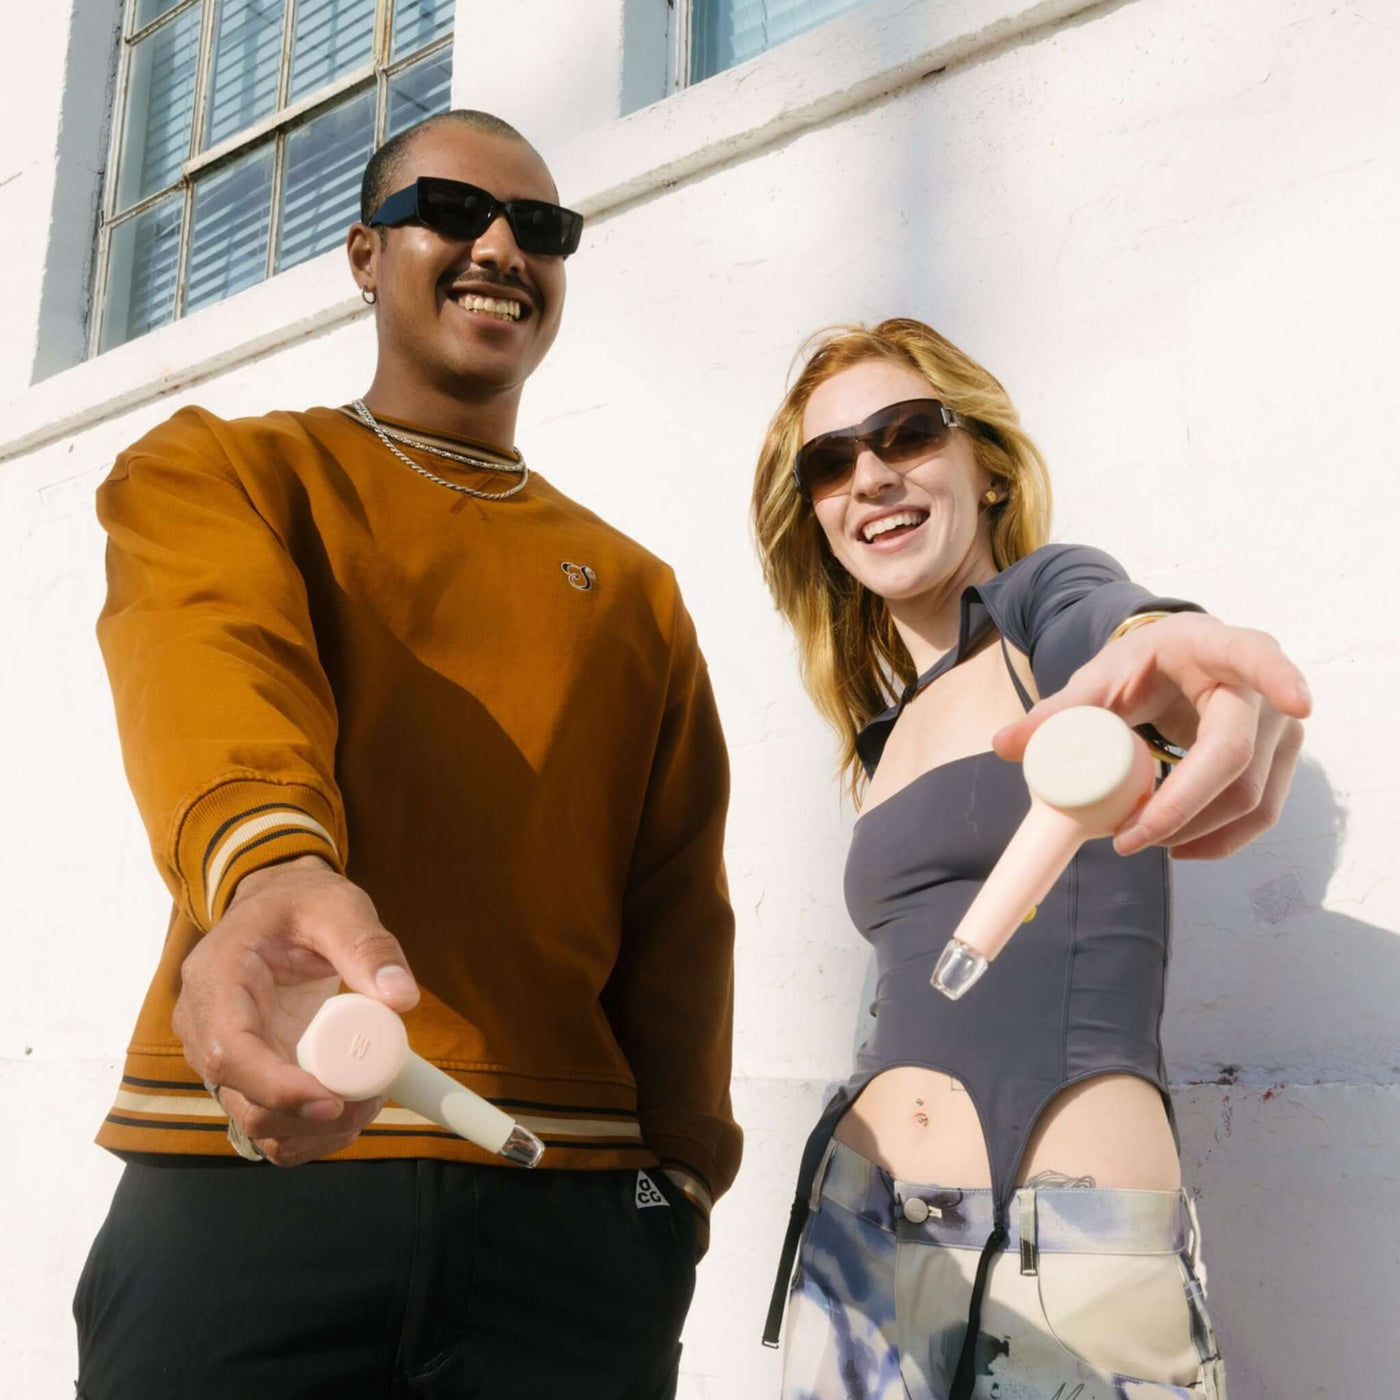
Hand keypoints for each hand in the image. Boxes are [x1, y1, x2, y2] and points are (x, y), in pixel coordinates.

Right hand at [172, 854, 419, 1165]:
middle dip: (307, 1116)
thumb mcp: (339, 907)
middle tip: (372, 1099)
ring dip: (311, 1132)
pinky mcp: (244, 1073)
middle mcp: (204, 1025)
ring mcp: (220, 1055)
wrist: (278, 909)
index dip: (277, 1087)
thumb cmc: (302, 904)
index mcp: (216, 977)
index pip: (229, 1051)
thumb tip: (402, 997)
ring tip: (368, 1104)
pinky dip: (306, 1133)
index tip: (333, 1101)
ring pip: (252, 1122)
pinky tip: (347, 1115)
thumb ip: (370, 947)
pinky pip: (266, 1121)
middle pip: (240, 1099)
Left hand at [993, 613, 1309, 859]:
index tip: (1298, 703)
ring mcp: (1278, 730)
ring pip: (1253, 797)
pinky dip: (1217, 839)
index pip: (1256, 657)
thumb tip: (1003, 744)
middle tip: (1128, 836)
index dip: (1278, 678)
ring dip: (1196, 831)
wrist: (1174, 667)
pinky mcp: (1277, 764)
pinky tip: (1177, 849)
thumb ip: (1057, 712)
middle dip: (1182, 806)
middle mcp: (1260, 690)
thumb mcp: (1100, 679)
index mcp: (1215, 649)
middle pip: (1239, 757)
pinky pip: (1259, 813)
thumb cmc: (1141, 666)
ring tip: (1139, 840)